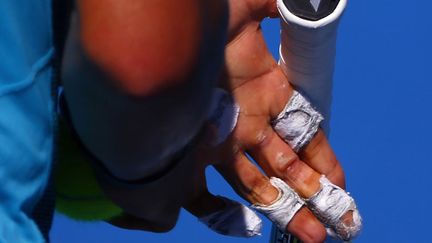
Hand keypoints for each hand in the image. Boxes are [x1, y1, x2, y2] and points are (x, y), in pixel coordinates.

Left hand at [186, 0, 347, 241]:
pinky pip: (207, 197)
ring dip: (286, 211)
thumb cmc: (200, 26)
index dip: (325, 162)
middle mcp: (248, 126)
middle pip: (288, 169)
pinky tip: (246, 227)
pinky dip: (225, 215)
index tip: (341, 186)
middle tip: (341, 225)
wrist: (153, 44)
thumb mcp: (246, 10)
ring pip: (259, 187)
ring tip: (310, 237)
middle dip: (314, 196)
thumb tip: (310, 1)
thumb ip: (279, 7)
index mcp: (268, 95)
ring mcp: (220, 145)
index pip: (305, 136)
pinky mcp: (189, 159)